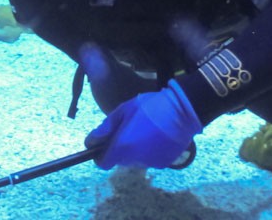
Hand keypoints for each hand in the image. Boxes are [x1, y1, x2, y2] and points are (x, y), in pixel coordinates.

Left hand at [84, 80, 201, 169]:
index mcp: (122, 146)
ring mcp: (150, 163)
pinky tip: (156, 137)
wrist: (181, 111)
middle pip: (119, 160)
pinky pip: (149, 159)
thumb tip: (90, 142)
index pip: (103, 163)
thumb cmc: (150, 107)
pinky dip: (149, 151)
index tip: (104, 144)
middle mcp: (134, 160)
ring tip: (145, 131)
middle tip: (128, 129)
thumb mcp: (124, 110)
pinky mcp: (163, 163)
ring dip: (134, 150)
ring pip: (134, 160)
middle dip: (119, 148)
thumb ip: (106, 128)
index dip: (100, 155)